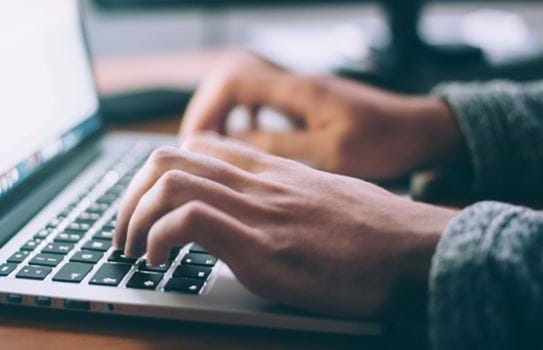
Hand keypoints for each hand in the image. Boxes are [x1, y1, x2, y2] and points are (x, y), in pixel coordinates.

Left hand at [113, 134, 457, 318]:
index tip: (149, 206)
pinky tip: (159, 262)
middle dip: (130, 196)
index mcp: (272, 171)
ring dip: (134, 217)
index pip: (197, 146)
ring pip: (169, 182)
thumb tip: (259, 213)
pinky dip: (158, 238)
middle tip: (125, 232)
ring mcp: (258, 211)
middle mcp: (258, 183)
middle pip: (168, 158)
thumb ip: (285, 196)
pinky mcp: (262, 247)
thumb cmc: (377, 233)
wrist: (418, 251)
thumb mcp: (325, 199)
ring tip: (133, 250)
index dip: (158, 173)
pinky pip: (189, 221)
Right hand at [180, 51, 464, 180]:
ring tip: (214, 152)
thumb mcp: (330, 153)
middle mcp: (294, 85)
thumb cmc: (386, 142)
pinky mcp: (308, 106)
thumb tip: (230, 147)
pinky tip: (248, 147)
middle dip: (207, 115)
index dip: (206, 110)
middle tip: (196, 151)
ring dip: (224, 119)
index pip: (232, 82)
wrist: (423, 131)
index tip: (195, 143)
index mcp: (297, 90)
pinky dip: (246, 123)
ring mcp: (301, 94)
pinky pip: (263, 106)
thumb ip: (278, 148)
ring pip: (245, 95)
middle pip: (230, 84)